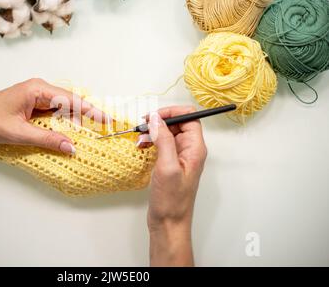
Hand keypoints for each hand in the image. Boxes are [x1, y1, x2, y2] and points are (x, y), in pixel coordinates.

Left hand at [0, 78, 106, 195]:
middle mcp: (40, 89)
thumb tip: (72, 147)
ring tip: (89, 134)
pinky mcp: (33, 104)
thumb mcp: (20, 133)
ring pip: (62, 108)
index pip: (71, 100)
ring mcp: (36, 96)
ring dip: (73, 121)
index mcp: (38, 89)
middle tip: (102, 129)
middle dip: (85, 117)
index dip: (90, 111)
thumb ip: (48, 139)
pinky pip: (53, 113)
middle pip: (70, 103)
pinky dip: (62, 123)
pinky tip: (68, 133)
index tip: (106, 120)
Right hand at [137, 106, 206, 265]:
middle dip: (159, 122)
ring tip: (139, 139)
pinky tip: (141, 147)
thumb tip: (156, 119)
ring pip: (167, 134)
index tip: (154, 116)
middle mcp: (189, 151)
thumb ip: (163, 140)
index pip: (189, 118)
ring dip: (153, 132)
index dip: (172, 113)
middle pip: (177, 124)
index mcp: (195, 149)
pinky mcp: (170, 164)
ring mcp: (179, 158)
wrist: (169, 223)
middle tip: (142, 127)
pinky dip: (151, 142)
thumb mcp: (166, 167)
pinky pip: (162, 145)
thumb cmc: (172, 201)